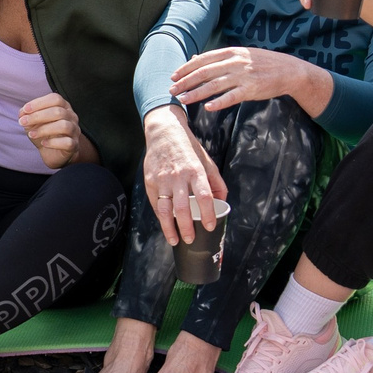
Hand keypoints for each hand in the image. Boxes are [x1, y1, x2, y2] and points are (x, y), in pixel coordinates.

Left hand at [17, 91, 87, 167]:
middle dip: (38, 116)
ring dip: (44, 129)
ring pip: (64, 126)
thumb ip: (27, 116)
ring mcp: (74, 131)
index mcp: (63, 107)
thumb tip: (22, 113)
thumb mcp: (33, 123)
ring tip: (32, 134)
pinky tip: (43, 143)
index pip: (55, 99)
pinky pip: (67, 142)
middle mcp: (71, 117)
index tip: (25, 110)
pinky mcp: (74, 145)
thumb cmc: (45, 134)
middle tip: (23, 122)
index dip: (39, 103)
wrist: (53, 153)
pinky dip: (53, 143)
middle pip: (58, 111)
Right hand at [141, 107, 227, 245]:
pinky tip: (166, 226)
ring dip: (170, 228)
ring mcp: (162, 179)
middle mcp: (178, 176)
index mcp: (196, 171)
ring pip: (165, 209)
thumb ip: (216, 182)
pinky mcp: (150, 181)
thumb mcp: (206, 161)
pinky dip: (161, 218)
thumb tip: (223, 201)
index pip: (204, 197)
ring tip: (175, 240)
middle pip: (183, 207)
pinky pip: (156, 204)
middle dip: (187, 227)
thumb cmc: (188, 147)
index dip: (207, 214)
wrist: (164, 132)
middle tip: (192, 239)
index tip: (210, 227)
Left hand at [172, 45, 317, 112]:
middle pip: (204, 72)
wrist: (289, 70)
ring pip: (214, 85)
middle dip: (186, 82)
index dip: (186, 68)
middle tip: (171, 90)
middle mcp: (235, 62)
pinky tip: (208, 108)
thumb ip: (218, 58)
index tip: (173, 76)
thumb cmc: (262, 63)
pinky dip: (219, 102)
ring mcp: (243, 75)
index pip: (203, 59)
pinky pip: (232, 97)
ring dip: (196, 93)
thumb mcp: (240, 55)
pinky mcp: (252, 89)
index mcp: (231, 52)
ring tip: (182, 100)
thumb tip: (194, 58)